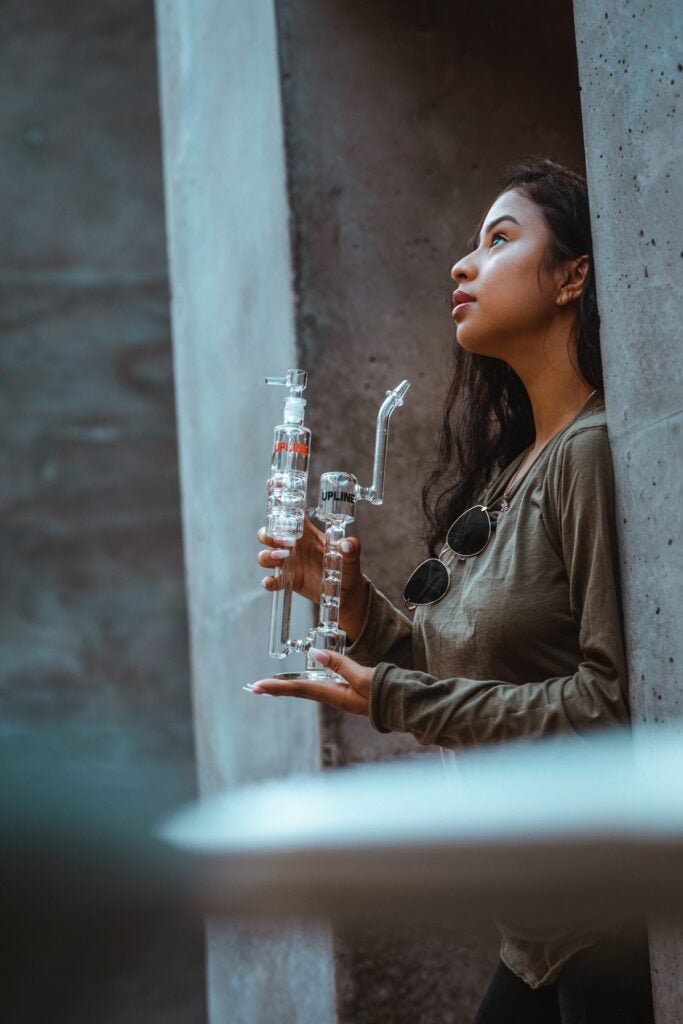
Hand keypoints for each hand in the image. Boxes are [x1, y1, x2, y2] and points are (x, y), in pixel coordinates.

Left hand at [244, 649, 373, 715]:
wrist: (405, 705)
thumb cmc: (386, 692)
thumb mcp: (363, 676)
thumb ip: (339, 664)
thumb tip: (315, 653)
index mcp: (334, 695)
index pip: (299, 689)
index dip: (277, 686)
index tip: (257, 687)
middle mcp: (333, 697)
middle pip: (299, 691)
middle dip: (276, 689)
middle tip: (254, 688)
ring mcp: (340, 696)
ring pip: (307, 690)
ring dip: (287, 688)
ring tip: (270, 687)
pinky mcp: (346, 693)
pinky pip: (319, 688)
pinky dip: (303, 686)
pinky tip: (301, 684)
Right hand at [257, 517, 368, 638]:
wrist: (346, 591)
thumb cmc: (347, 568)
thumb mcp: (351, 558)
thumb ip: (351, 549)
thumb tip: (348, 544)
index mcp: (308, 534)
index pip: (290, 517)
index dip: (280, 510)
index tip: (276, 510)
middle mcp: (295, 546)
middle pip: (269, 534)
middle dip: (268, 535)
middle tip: (280, 541)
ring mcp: (289, 563)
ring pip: (266, 555)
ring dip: (267, 556)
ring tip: (281, 558)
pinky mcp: (288, 580)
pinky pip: (272, 580)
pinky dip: (268, 581)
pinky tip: (270, 582)